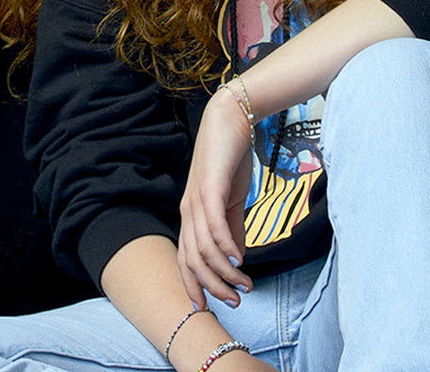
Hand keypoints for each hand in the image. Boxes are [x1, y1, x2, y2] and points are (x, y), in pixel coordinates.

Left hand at [174, 86, 254, 308]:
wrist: (230, 121)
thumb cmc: (230, 161)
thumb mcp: (232, 202)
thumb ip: (232, 230)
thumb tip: (236, 260)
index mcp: (191, 216)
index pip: (185, 259)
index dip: (193, 285)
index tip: (208, 308)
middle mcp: (188, 211)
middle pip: (192, 260)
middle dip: (211, 287)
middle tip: (234, 302)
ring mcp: (196, 200)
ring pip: (203, 248)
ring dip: (223, 273)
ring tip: (243, 286)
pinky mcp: (209, 188)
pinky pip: (213, 224)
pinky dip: (224, 246)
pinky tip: (238, 260)